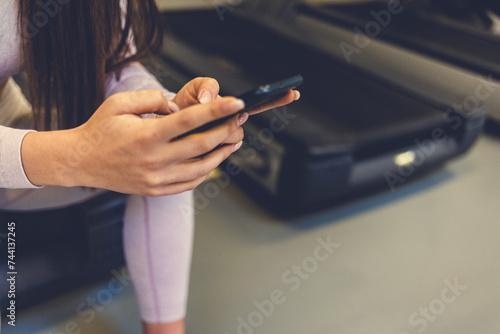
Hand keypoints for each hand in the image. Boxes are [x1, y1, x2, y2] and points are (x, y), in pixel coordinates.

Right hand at [21, 90, 246, 196]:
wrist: (80, 162)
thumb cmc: (99, 129)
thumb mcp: (119, 104)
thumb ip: (151, 98)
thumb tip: (177, 108)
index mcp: (147, 135)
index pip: (191, 120)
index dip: (217, 110)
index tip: (237, 102)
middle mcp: (155, 159)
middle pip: (202, 145)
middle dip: (227, 129)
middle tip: (240, 119)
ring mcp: (156, 179)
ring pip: (202, 167)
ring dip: (222, 153)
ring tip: (234, 140)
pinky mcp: (156, 190)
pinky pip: (190, 183)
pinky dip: (205, 171)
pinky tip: (213, 159)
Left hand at [171, 77, 300, 142]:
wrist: (164, 125)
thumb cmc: (181, 105)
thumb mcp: (193, 88)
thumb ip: (206, 86)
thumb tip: (211, 100)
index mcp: (231, 108)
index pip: (258, 104)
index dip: (276, 98)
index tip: (293, 93)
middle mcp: (231, 125)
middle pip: (240, 127)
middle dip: (226, 121)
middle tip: (210, 116)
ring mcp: (221, 140)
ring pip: (230, 139)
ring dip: (214, 131)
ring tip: (193, 125)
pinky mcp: (211, 153)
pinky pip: (216, 151)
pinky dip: (206, 143)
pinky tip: (194, 138)